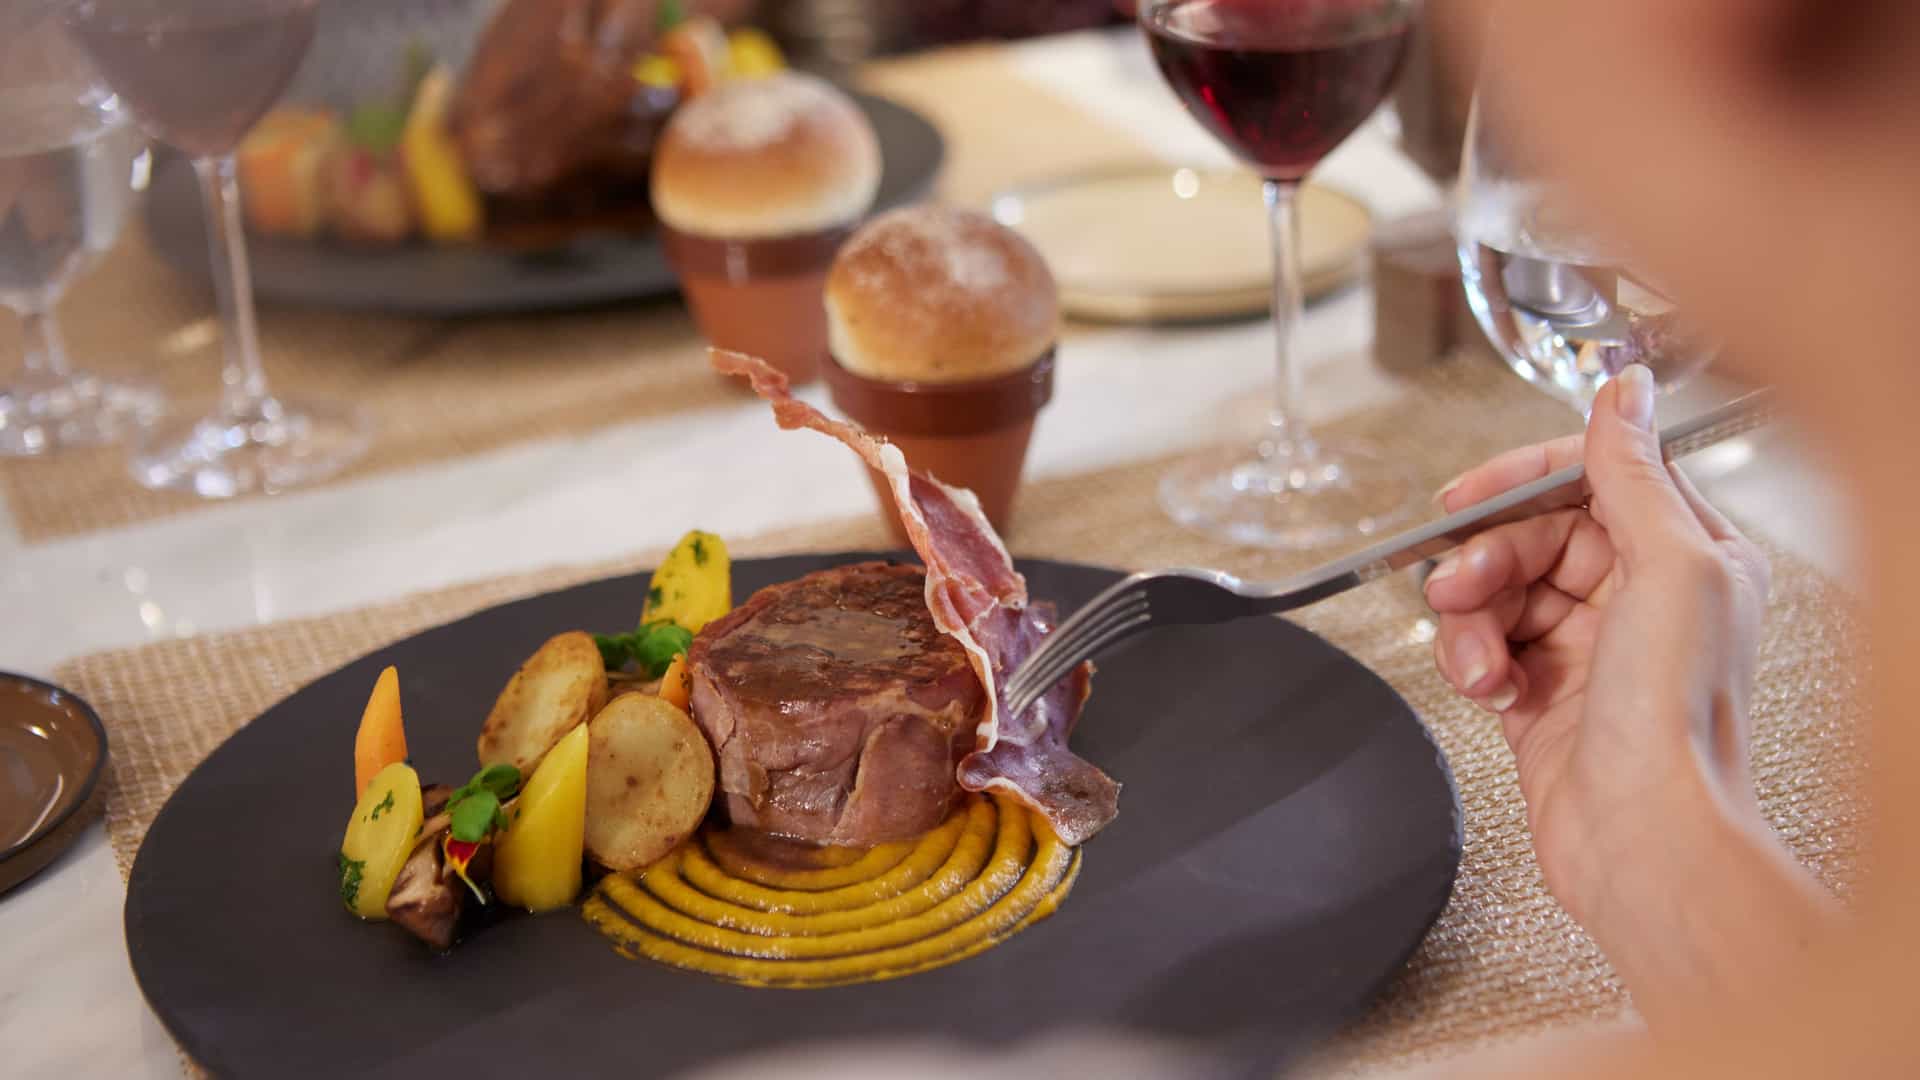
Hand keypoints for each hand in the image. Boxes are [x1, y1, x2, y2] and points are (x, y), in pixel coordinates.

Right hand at [1425, 365, 1772, 935]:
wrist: (1644, 838)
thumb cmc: (1677, 720)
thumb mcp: (1670, 567)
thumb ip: (1635, 474)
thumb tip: (1623, 392)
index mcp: (1688, 556)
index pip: (1593, 480)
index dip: (1524, 481)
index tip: (1470, 495)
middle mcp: (1640, 599)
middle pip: (1532, 537)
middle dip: (1485, 560)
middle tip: (1457, 583)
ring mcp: (1587, 650)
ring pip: (1496, 594)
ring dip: (1470, 619)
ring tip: (1476, 655)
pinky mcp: (1538, 697)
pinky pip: (1481, 649)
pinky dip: (1471, 662)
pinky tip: (1487, 685)